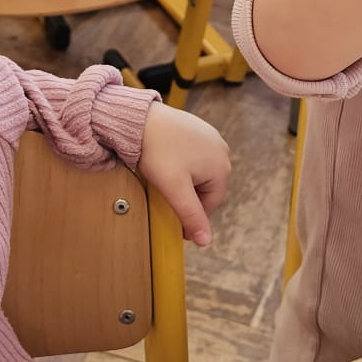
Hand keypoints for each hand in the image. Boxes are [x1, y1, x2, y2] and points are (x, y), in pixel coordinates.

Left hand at [137, 104, 230, 246]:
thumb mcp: (175, 190)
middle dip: (188, 196)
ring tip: (165, 178)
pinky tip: (167, 162)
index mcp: (222, 167)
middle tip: (166, 197)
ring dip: (185, 180)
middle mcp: (222, 150)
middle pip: (206, 188)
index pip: (210, 204)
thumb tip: (205, 241)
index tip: (175, 224)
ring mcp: (211, 137)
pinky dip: (182, 164)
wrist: (139, 120)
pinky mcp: (198, 129)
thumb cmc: (157, 152)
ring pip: (199, 172)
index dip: (192, 217)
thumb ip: (191, 216)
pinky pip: (194, 155)